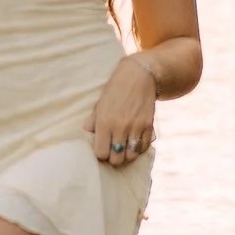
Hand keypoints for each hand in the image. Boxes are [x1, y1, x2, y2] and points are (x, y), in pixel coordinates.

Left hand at [90, 55, 158, 169]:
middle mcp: (120, 127)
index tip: (102, 149)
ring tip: (124, 148)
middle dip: (114, 158)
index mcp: (105, 122)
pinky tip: (134, 142)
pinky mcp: (148, 125)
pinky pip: (144, 147)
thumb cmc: (115, 90)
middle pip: (116, 159)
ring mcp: (136, 127)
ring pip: (131, 156)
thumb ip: (92, 123)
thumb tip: (85, 136)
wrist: (138, 75)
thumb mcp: (99, 104)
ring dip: (127, 154)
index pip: (101, 153)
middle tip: (113, 150)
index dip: (101, 154)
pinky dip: (139, 149)